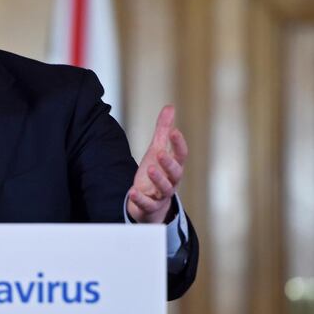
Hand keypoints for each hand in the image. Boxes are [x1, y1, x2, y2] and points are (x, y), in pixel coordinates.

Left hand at [127, 105, 186, 222]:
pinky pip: (147, 204)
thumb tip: (170, 107)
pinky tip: (132, 192)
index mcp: (174, 166)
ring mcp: (161, 194)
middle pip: (175, 173)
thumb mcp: (158, 149)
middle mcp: (171, 180)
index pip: (181, 155)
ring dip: (158, 179)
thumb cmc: (157, 172)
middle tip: (160, 153)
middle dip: (169, 163)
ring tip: (150, 168)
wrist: (151, 201)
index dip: (179, 143)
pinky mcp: (150, 206)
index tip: (174, 131)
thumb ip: (163, 130)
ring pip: (165, 188)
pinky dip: (140, 199)